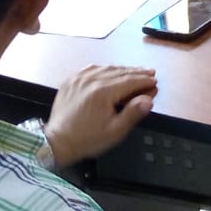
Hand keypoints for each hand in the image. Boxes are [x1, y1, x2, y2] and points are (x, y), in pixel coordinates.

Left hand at [43, 65, 157, 167]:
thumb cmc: (86, 139)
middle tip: (149, 72)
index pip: (130, 81)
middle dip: (137, 72)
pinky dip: (104, 68)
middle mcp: (92, 80)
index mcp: (103, 92)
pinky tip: (110, 70)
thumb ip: (132, 113)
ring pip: (107, 68)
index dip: (144, 80)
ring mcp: (80, 78)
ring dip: (123, 69)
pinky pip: (91, 68)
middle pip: (120, 72)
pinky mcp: (71, 80)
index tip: (154, 80)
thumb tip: (148, 100)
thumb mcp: (114, 132)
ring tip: (134, 71)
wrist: (56, 142)